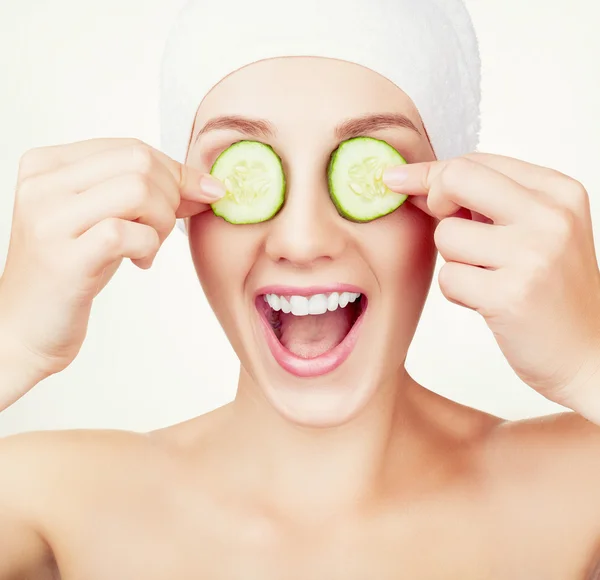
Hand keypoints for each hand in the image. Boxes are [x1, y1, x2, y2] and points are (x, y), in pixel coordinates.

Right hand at [0, 138, 223, 399]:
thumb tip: (208, 185)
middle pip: (139, 163)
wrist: (28, 325)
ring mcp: (49, 220)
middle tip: (163, 229)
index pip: (131, 148)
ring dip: (162, 223)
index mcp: (48, 164)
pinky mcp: (64, 258)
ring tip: (149, 246)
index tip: (197, 196)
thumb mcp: (106, 217)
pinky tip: (139, 263)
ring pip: (138, 191)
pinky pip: (130, 233)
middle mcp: (42, 185)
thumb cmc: (73, 269)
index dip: (176, 172)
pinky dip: (150, 247)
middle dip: (171, 197)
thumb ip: (146, 193)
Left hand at [383, 152, 599, 411]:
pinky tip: (488, 302)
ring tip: (488, 277)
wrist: (588, 353)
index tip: (401, 180)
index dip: (431, 173)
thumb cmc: (551, 290)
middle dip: (434, 201)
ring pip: (446, 235)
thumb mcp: (534, 231)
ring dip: (454, 261)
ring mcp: (533, 255)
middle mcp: (551, 216)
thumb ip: (483, 202)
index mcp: (559, 192)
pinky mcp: (511, 295)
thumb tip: (414, 182)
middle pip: (457, 179)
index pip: (476, 161)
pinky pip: (448, 278)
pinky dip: (458, 292)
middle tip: (452, 231)